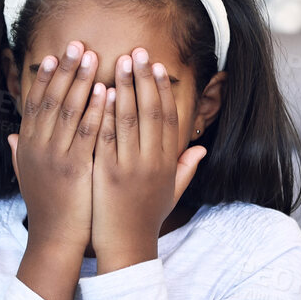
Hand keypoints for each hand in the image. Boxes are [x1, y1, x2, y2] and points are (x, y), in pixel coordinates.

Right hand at [7, 42, 105, 253]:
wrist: (55, 239)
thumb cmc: (48, 208)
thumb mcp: (27, 177)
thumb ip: (20, 154)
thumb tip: (12, 136)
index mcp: (27, 146)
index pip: (35, 103)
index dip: (45, 78)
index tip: (55, 55)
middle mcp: (37, 147)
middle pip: (51, 99)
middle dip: (65, 70)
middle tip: (77, 44)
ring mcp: (54, 156)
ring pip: (68, 110)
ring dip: (81, 81)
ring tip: (93, 57)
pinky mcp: (74, 168)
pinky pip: (86, 132)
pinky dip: (95, 109)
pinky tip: (106, 91)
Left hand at [90, 49, 206, 271]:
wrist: (126, 248)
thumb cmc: (146, 219)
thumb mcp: (171, 193)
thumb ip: (185, 169)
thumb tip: (199, 149)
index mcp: (167, 162)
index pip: (168, 117)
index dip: (162, 89)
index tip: (157, 65)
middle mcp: (152, 161)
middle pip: (151, 111)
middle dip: (144, 79)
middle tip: (138, 52)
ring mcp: (130, 167)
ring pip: (129, 119)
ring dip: (124, 87)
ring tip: (119, 62)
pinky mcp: (108, 174)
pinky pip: (107, 136)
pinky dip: (105, 113)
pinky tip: (100, 92)